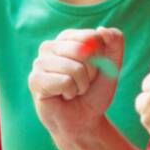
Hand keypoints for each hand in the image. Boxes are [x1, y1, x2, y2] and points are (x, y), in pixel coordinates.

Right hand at [28, 27, 122, 141]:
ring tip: (73, 90)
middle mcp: (50, 46)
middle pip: (84, 51)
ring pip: (75, 68)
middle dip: (91, 73)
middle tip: (83, 83)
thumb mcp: (112, 64)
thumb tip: (101, 29)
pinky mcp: (34, 80)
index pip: (92, 37)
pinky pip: (65, 82)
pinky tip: (63, 96)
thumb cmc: (95, 91)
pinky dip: (71, 92)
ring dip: (81, 85)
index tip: (95, 69)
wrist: (84, 120)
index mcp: (67, 37)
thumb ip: (115, 42)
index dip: (101, 57)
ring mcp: (39, 62)